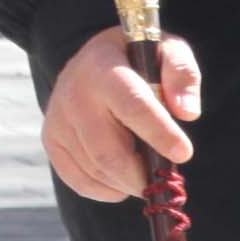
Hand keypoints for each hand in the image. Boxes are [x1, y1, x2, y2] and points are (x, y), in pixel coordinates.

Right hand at [42, 23, 199, 204]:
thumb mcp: (168, 50)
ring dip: (128, 182)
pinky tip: (123, 178)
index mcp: (104, 67)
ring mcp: (58, 119)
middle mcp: (74, 93)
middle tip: (165, 178)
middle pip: (109, 152)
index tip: (184, 153)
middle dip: (142, 174)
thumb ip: (182, 74)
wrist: (94, 59)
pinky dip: (108, 190)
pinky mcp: (51, 141)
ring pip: (96, 170)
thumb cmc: (140, 59)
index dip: (159, 133)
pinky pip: (80, 181)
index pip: (132, 105)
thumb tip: (187, 112)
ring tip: (146, 171)